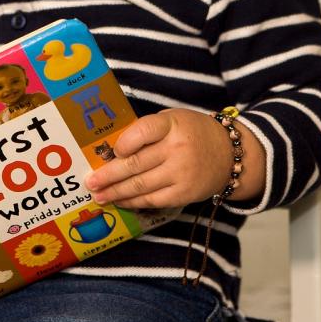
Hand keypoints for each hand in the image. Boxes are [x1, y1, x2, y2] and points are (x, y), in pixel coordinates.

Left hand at [84, 108, 264, 208]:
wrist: (230, 154)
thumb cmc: (191, 133)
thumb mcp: (172, 120)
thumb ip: (146, 131)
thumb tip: (111, 149)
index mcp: (172, 124)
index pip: (143, 131)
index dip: (123, 143)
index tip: (111, 151)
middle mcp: (177, 149)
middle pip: (135, 163)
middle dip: (108, 175)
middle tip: (90, 182)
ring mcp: (181, 173)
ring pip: (140, 186)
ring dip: (115, 192)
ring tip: (98, 195)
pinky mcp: (184, 194)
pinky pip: (152, 200)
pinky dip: (133, 202)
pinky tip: (119, 201)